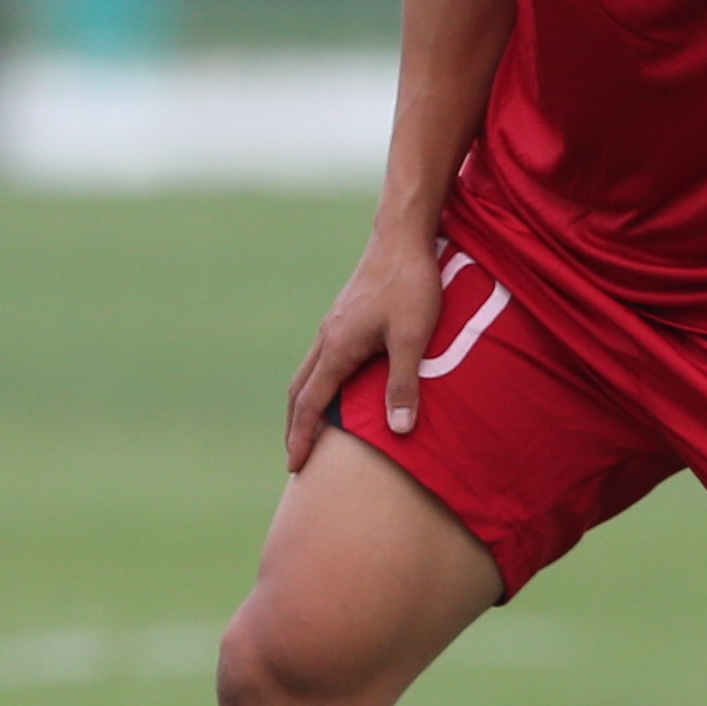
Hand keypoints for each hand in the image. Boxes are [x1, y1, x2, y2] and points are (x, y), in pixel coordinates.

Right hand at [284, 224, 446, 471]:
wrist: (402, 238)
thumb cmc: (410, 286)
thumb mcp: (412, 338)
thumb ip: (403, 383)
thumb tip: (399, 430)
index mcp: (338, 349)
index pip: (311, 404)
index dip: (302, 437)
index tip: (295, 466)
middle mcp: (327, 339)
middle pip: (299, 391)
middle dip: (295, 427)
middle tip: (294, 458)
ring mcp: (333, 326)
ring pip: (307, 373)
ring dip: (304, 405)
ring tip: (308, 428)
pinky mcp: (343, 316)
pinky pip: (319, 359)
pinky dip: (316, 384)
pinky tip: (333, 386)